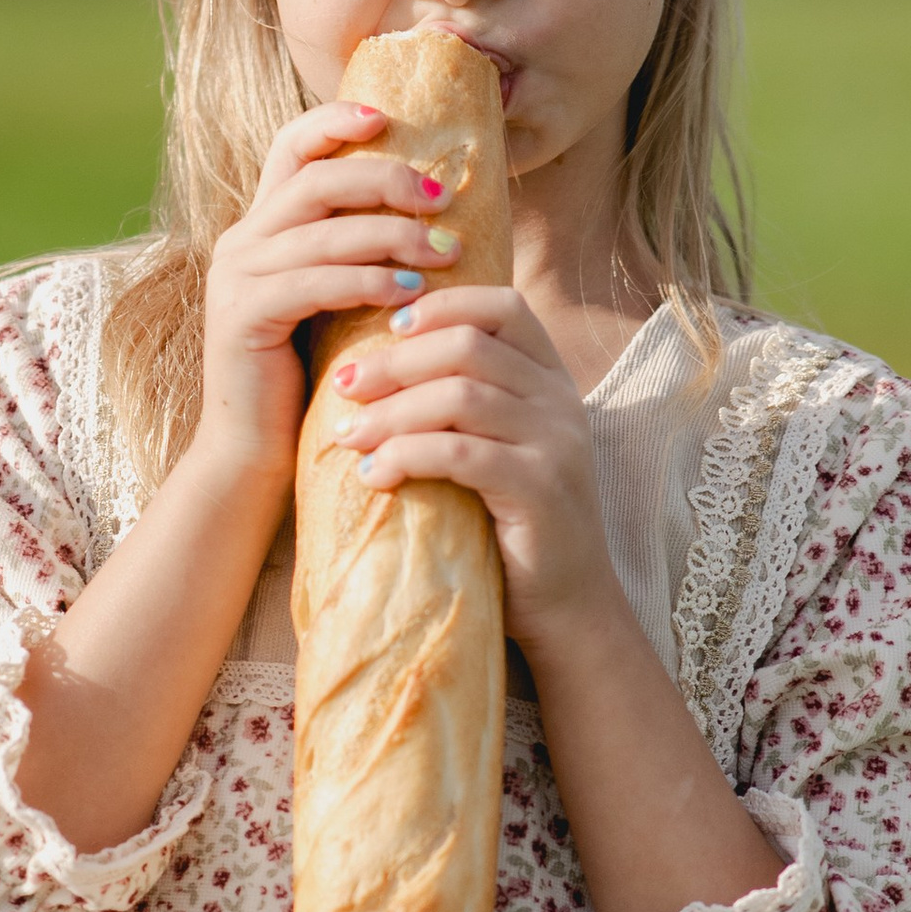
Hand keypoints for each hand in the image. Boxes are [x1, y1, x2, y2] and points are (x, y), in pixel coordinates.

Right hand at [194, 103, 464, 486]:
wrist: (257, 453)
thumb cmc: (314, 377)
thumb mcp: (340, 301)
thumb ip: (364, 254)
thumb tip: (442, 211)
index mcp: (262, 227)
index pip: (291, 148)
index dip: (335, 120)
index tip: (389, 116)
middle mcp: (241, 242)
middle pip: (315, 179)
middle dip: (385, 179)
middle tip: (444, 196)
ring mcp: (235, 278)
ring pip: (321, 230)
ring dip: (391, 234)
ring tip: (447, 248)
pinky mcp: (242, 317)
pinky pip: (312, 283)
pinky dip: (366, 282)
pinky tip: (409, 292)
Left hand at [320, 282, 622, 655]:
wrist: (566, 605)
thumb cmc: (512, 524)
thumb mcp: (497, 446)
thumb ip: (466, 400)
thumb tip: (376, 362)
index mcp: (551, 379)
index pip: (503, 307)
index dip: (442, 305)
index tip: (389, 329)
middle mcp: (561, 402)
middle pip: (469, 345)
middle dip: (396, 361)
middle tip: (344, 386)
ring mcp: (556, 445)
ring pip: (460, 396)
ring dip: (391, 412)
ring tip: (349, 436)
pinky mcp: (540, 491)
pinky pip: (461, 454)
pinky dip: (407, 456)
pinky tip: (375, 475)